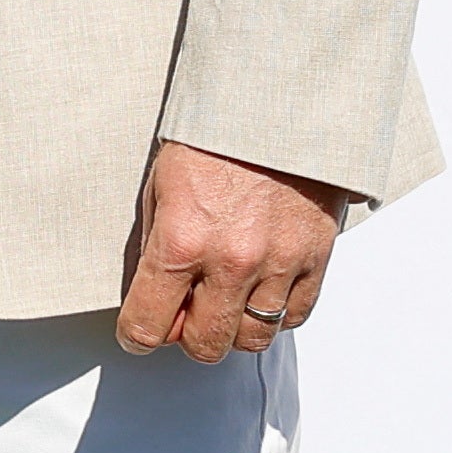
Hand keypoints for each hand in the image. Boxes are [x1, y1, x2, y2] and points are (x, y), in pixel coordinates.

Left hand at [117, 138, 346, 361]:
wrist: (275, 108)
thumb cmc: (212, 138)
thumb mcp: (160, 185)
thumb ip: (155, 245)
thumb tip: (152, 294)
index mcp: (182, 240)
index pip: (149, 323)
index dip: (136, 336)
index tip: (136, 333)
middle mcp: (231, 261)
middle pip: (205, 344)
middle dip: (186, 337)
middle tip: (181, 316)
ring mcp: (278, 264)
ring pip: (253, 338)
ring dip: (232, 328)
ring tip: (222, 301)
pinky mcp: (315, 259)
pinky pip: (294, 316)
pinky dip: (274, 314)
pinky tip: (258, 292)